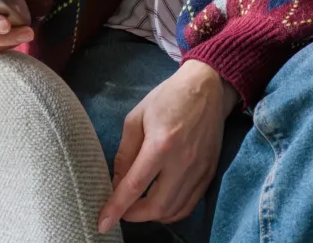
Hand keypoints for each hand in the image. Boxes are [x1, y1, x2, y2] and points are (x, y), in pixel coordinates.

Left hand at [96, 59, 237, 231]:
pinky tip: (159, 204)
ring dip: (153, 215)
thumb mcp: (136, 118)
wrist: (207, 89)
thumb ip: (125, 153)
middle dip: (135, 215)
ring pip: (174, 210)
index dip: (117, 208)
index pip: (135, 186)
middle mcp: (183, 162)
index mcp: (161, 144)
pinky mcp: (209, 174)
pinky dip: (172, 212)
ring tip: (138, 207)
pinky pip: (190, 205)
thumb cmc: (167, 98)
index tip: (102, 223)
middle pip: (157, 206)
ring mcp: (199, 171)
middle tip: (121, 210)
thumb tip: (117, 183)